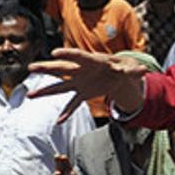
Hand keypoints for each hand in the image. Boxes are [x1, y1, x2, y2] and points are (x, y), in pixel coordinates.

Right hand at [28, 48, 149, 120]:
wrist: (117, 75)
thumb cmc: (121, 68)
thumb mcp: (128, 68)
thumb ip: (133, 70)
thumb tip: (144, 71)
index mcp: (92, 61)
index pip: (78, 55)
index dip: (67, 54)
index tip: (54, 52)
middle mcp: (81, 71)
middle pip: (62, 69)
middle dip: (47, 68)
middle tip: (31, 67)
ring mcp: (79, 83)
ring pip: (59, 86)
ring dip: (45, 91)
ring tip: (30, 95)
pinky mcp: (82, 93)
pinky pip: (72, 104)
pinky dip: (67, 113)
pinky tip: (59, 122)